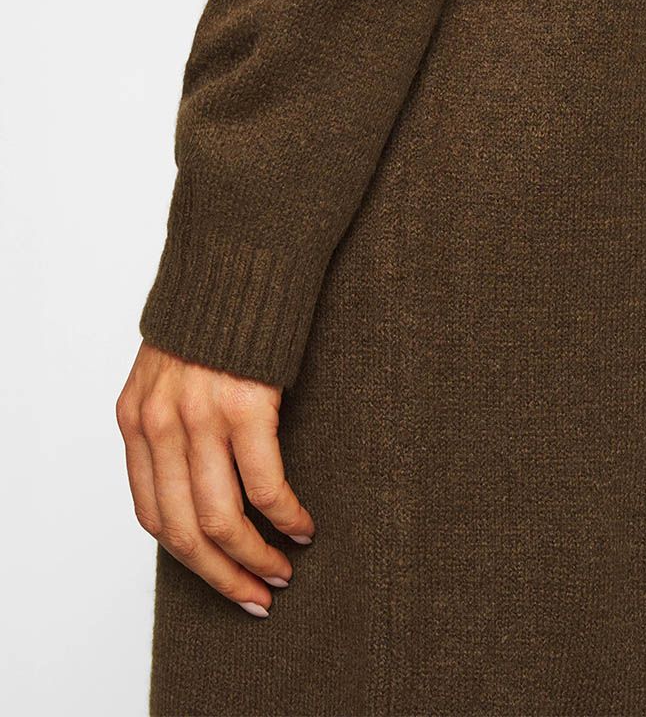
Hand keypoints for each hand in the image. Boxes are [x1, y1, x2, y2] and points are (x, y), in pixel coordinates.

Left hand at [116, 341, 314, 616]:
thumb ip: (172, 425)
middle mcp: (159, 425)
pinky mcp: (244, 405)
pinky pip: (264, 484)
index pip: (150, 515)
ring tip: (282, 571)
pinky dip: (286, 516)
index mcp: (135, 420)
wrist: (238, 255)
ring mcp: (199, 417)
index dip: (187, 559)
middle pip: (182, 530)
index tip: (219, 577)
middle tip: (255, 595)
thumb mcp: (169, 373)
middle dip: (221, 574)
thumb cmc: (214, 315)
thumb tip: (199, 483)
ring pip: (221, 518)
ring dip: (255, 557)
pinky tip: (304, 526)